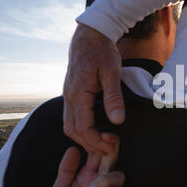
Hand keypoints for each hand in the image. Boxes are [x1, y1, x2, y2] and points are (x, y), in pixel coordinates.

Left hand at [45, 136, 131, 186]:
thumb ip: (65, 171)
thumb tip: (72, 148)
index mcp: (86, 175)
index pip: (96, 153)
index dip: (99, 141)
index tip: (98, 132)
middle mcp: (100, 181)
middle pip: (111, 158)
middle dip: (112, 147)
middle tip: (108, 139)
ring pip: (119, 175)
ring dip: (107, 179)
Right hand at [63, 23, 124, 155]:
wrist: (90, 36)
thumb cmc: (102, 52)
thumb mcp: (112, 73)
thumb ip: (113, 97)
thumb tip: (117, 121)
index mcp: (78, 93)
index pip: (82, 127)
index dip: (96, 141)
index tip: (112, 145)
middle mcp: (69, 96)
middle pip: (72, 131)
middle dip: (90, 144)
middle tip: (109, 149)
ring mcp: (68, 95)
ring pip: (69, 125)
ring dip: (84, 138)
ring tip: (104, 143)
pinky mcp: (71, 93)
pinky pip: (72, 117)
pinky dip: (82, 129)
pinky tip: (96, 130)